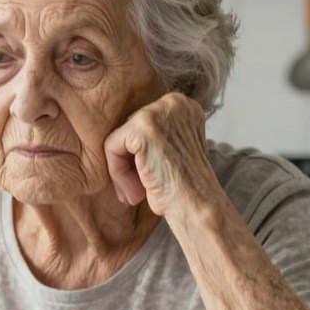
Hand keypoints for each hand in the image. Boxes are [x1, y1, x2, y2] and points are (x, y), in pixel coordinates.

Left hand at [104, 92, 218, 217]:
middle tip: (141, 188)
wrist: (197, 207)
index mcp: (184, 105)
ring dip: (122, 171)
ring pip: (118, 139)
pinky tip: (136, 191)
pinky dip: (118, 173)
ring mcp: (159, 113)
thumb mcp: (174, 149)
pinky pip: (112, 147)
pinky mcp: (143, 128)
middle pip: (128, 129)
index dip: (139, 155)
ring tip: (137, 193)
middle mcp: (174, 102)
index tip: (150, 177)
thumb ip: (155, 136)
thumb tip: (122, 135)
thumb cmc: (185, 187)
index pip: (142, 123)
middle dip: (130, 162)